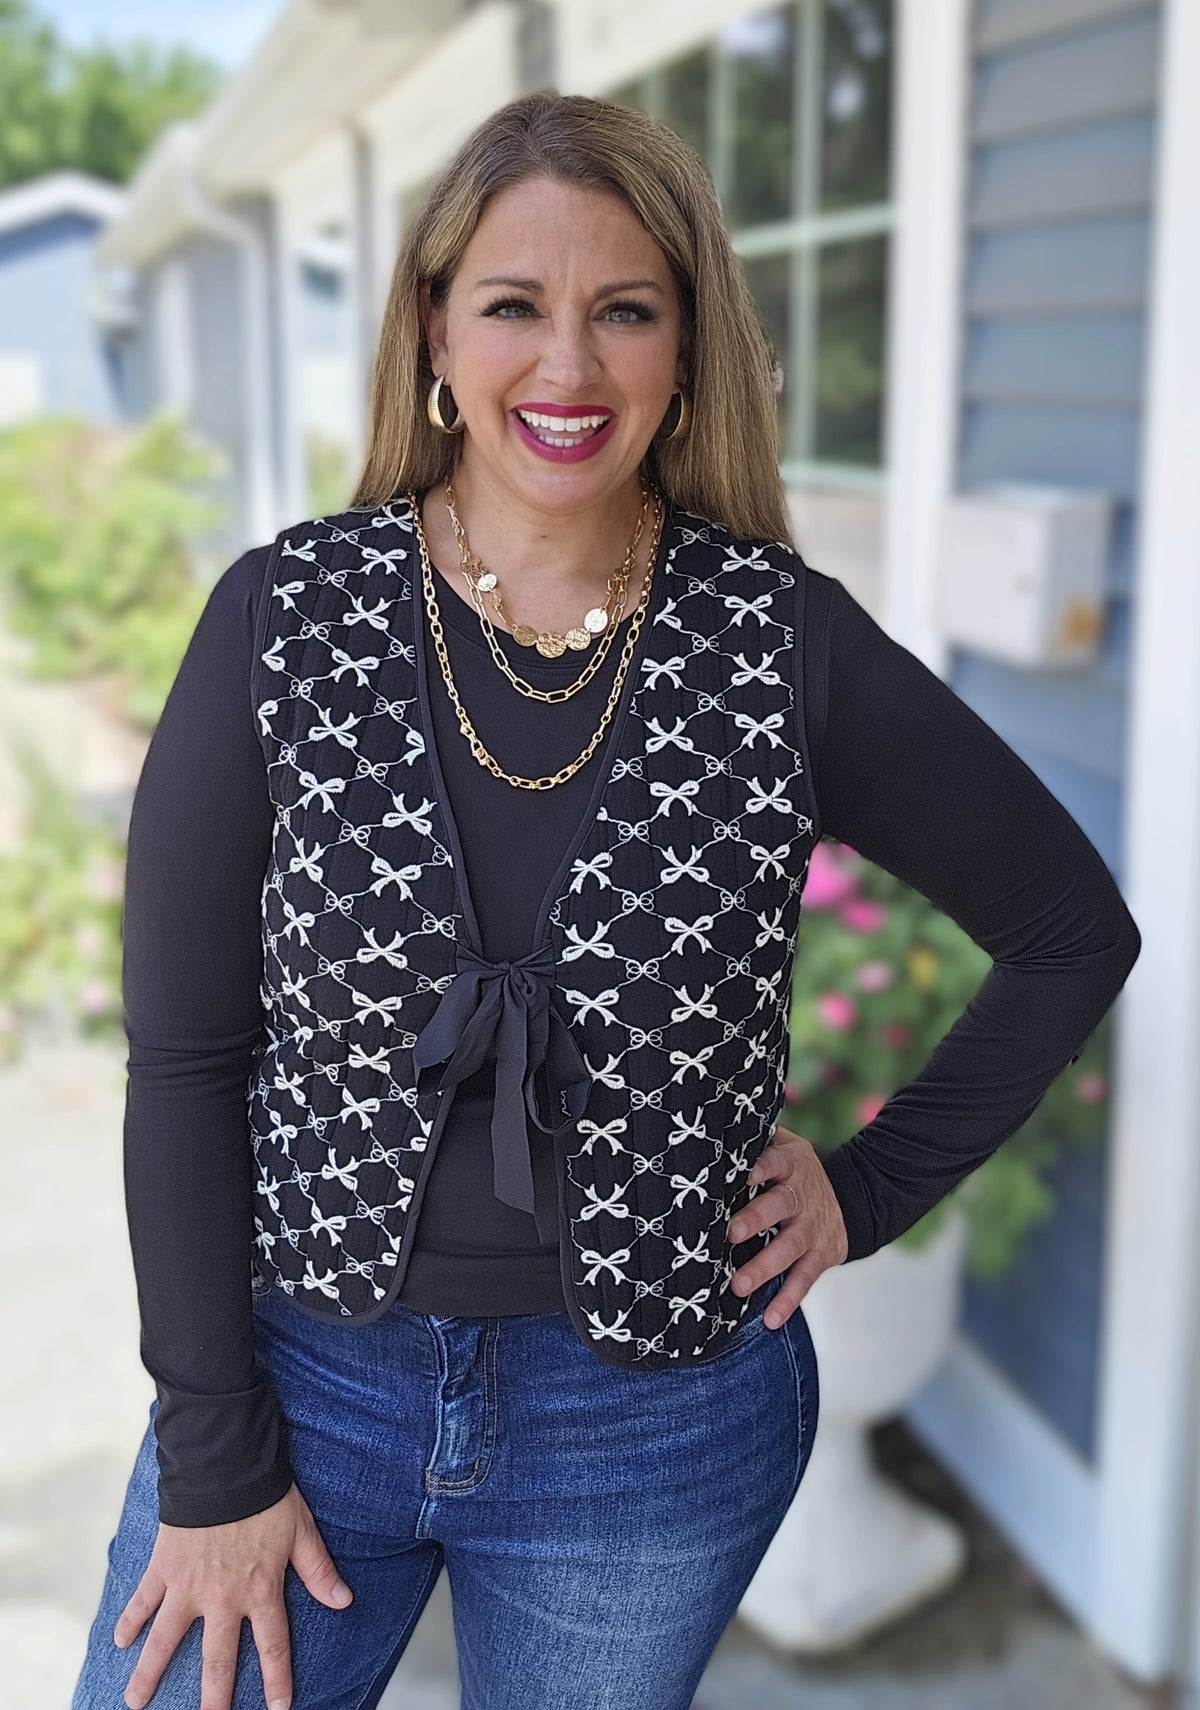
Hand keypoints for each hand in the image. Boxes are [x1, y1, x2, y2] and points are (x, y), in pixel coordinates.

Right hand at [113, 1482, 351, 1709]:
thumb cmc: (266, 1495)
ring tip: (136, 1703)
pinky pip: (142, 1601)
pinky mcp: (163, 1568)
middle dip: (213, 1700)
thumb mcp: (301, 1532)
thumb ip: (318, 1570)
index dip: (276, 1680)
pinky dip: (129, 1621)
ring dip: (150, 1674)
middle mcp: (223, 1598)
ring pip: (166, 1641)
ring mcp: (188, 1587)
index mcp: (260, 1590)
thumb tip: (344, 1601)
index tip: (277, 1709)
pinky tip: (119, 1642)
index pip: (272, 1646)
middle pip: (217, 1661)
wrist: (225, 1467)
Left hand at [726, 1122, 848, 1328]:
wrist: (854, 1197)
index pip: (775, 1162)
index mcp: (790, 1165)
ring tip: (738, 1285)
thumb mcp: (786, 1147)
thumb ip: (757, 1143)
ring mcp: (812, 1229)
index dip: (760, 1167)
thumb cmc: (796, 1172)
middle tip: (729, 1234)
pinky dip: (789, 1301)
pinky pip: (804, 1280)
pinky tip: (770, 1320)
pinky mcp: (821, 1256)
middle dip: (755, 1219)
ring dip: (764, 1268)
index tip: (741, 1174)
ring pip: (789, 1248)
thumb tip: (711, 1129)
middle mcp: (801, 1197)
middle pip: (779, 1206)